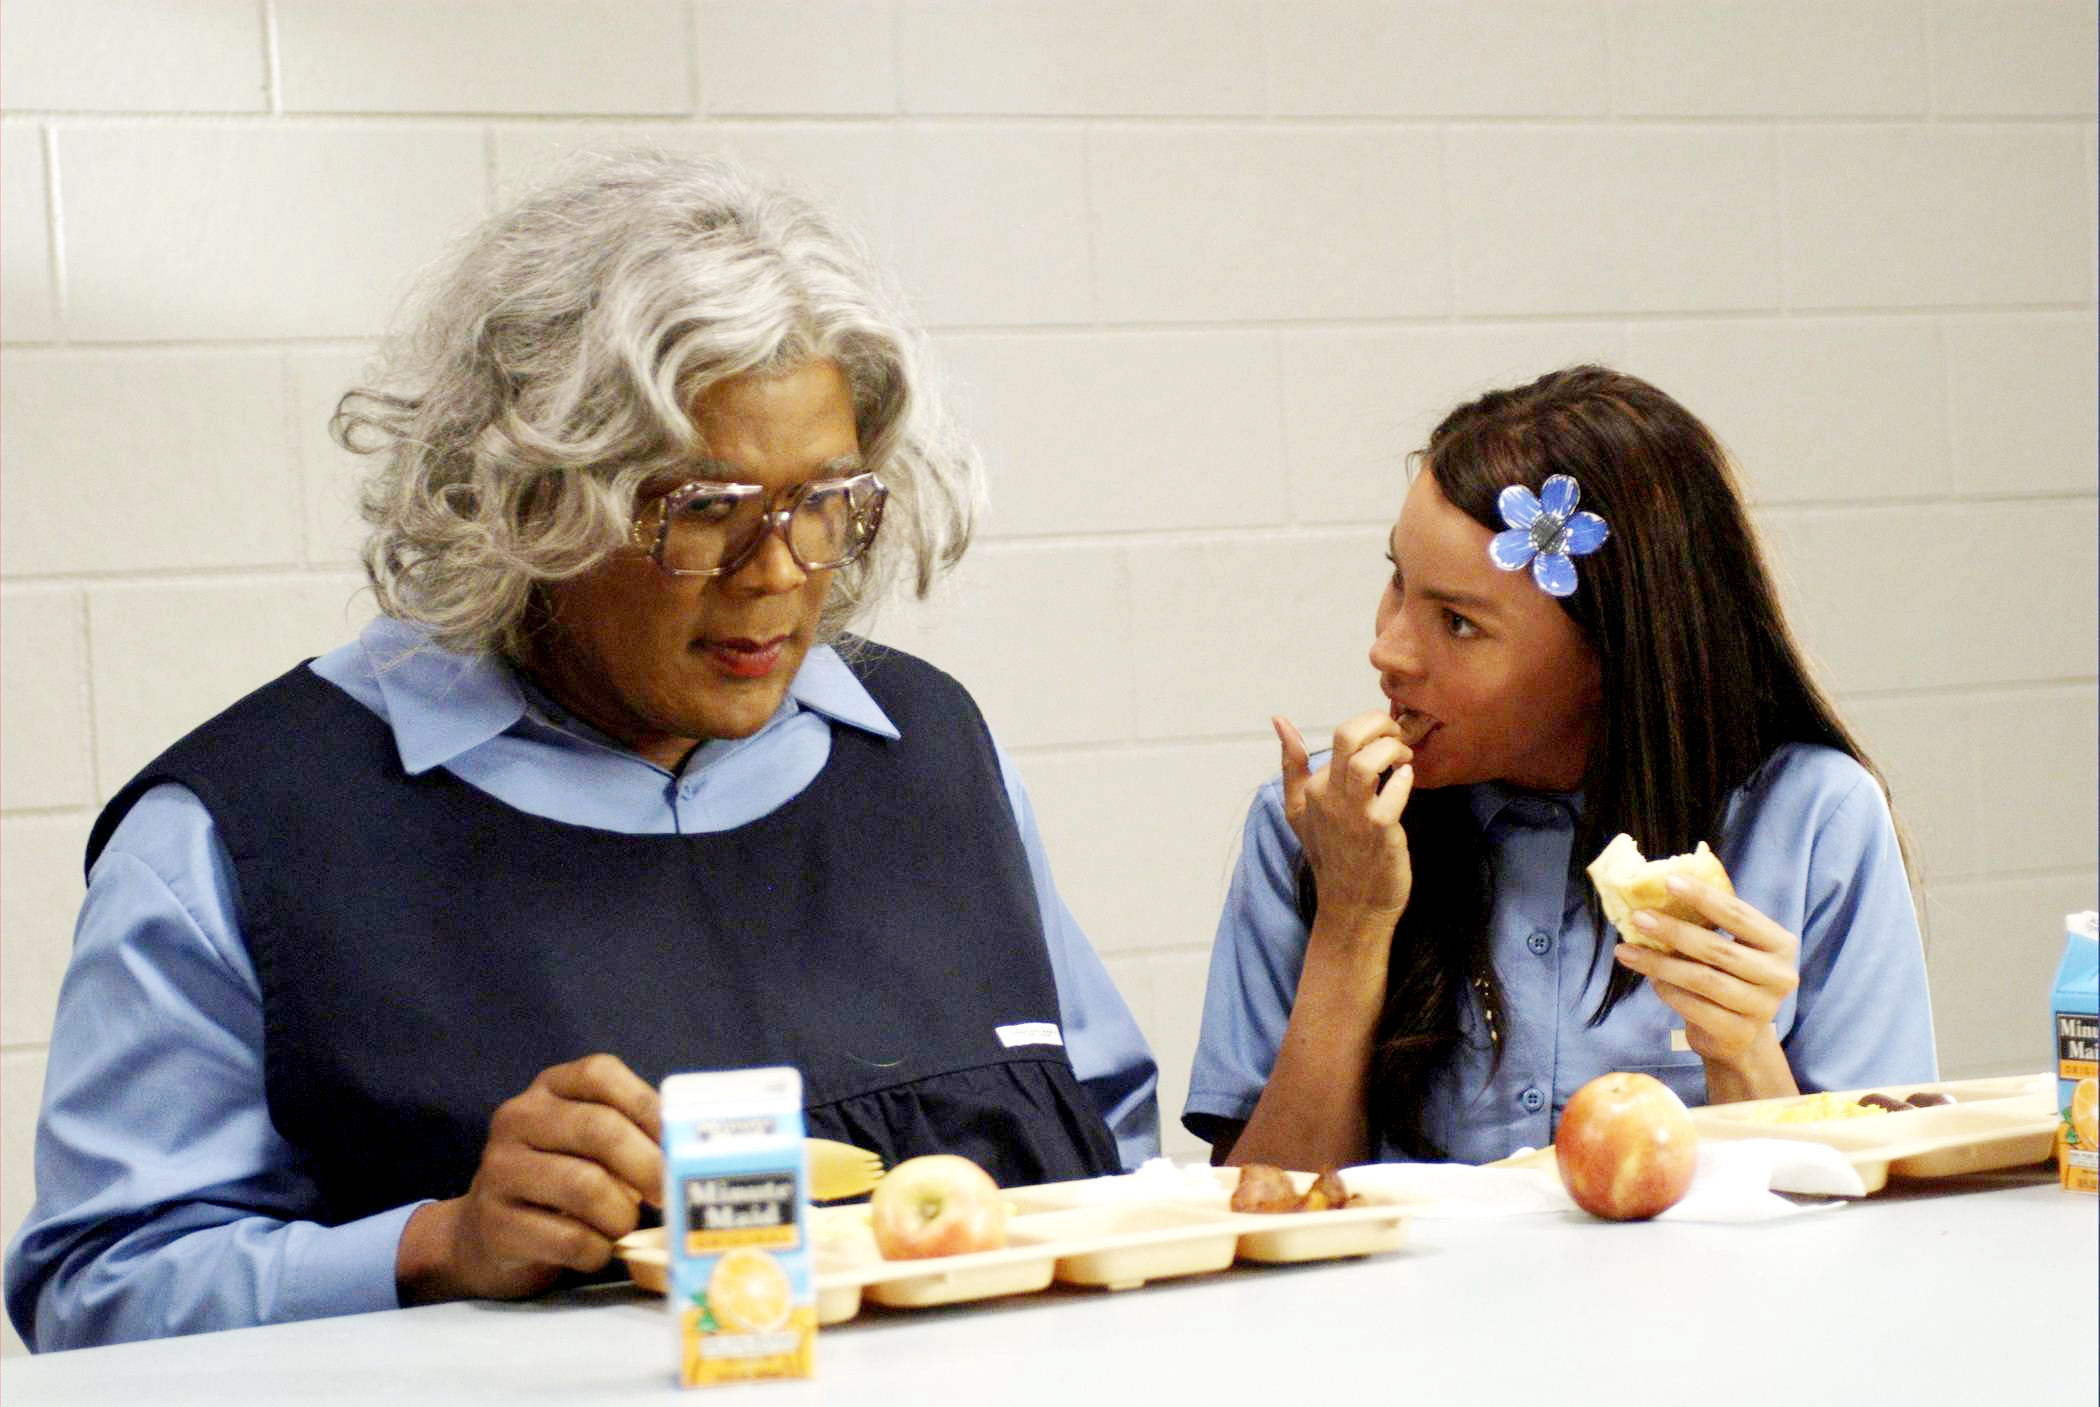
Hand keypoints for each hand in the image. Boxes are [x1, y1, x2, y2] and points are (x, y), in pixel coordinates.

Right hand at [397, 1053, 662, 1303]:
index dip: (648, 1108)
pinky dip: (597, 1251)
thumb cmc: (558, 1181)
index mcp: (549, 1088)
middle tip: (667, 1194)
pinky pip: (567, 1238)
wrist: (482, 1236)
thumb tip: (691, 1151)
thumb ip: (631, 1133)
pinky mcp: (494, 1223)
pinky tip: (596, 1251)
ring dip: (621, 1215)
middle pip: (599, 1129)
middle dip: (647, 1166)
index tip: (679, 1145)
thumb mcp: (587, 1144)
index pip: (601, 1074)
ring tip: (624, 1226)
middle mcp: (518, 1118)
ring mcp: (499, 1170)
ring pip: (585, 1186)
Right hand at [1274, 709, 1416, 925]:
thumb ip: (1292, 765)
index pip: (1341, 734)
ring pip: (1367, 761)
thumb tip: (1280, 722)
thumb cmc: (1331, 855)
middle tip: (1397, 734)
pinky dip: (1405, 779)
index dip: (1371, 727)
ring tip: (1404, 757)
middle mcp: (1328, 797)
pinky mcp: (1380, 830)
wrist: (1352, 906)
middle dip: (1380, 723)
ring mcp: (1354, 814)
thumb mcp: (1299, 809)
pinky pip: (1394, 793)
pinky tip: (1408, 778)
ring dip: (1393, 748)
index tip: (1386, 737)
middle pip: (1348, 735)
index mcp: (1313, 788)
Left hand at [1612, 875, 1801, 1082]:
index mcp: (1780, 945)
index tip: (1669, 881)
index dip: (1704, 897)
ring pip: (1702, 979)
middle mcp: (1779, 976)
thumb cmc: (1729, 977)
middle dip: (1673, 931)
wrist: (1738, 1035)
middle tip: (1638, 917)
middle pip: (1718, 948)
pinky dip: (1667, 991)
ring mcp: (1761, 1008)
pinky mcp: (1738, 1033)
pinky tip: (1649, 979)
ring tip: (1626, 950)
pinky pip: (1694, 1007)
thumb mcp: (1730, 946)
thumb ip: (1709, 923)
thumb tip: (1660, 890)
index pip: (1739, 914)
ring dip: (1659, 963)